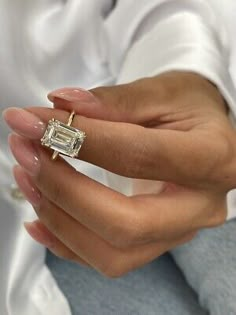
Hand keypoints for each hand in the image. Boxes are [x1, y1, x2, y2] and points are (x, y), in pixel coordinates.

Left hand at [4, 72, 235, 276]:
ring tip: (29, 180)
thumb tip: (63, 105)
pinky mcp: (158, 240)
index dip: (79, 140)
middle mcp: (201, 205)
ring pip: (114, 253)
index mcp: (211, 157)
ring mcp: (179, 230)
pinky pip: (109, 259)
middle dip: (65, 192)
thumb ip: (113, 102)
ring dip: (61, 219)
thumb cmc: (188, 108)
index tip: (33, 122)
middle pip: (126, 222)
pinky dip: (67, 243)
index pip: (137, 156)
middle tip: (28, 155)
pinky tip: (40, 218)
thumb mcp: (162, 92)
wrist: (203, 133)